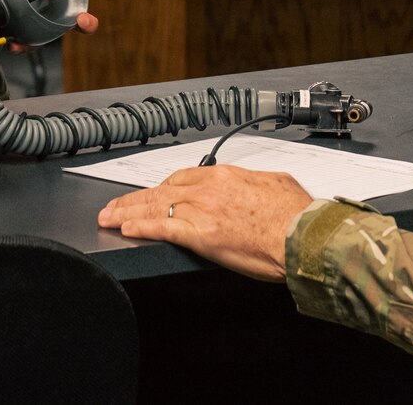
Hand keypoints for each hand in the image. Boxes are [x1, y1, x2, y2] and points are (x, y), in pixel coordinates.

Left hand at [96, 165, 313, 281]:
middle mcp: (210, 190)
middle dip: (134, 199)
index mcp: (227, 175)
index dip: (161, 187)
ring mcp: (203, 212)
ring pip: (156, 207)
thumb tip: (259, 185)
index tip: (151, 193)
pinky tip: (126, 229)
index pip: (182, 178)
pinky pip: (162, 229)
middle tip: (115, 205)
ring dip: (128, 213)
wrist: (302, 236)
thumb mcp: (278, 184)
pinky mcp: (201, 236)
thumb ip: (258, 183)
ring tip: (110, 218)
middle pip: (161, 190)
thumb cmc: (296, 215)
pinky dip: (141, 228)